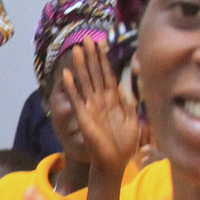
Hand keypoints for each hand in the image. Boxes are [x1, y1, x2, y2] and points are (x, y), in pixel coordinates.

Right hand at [62, 39, 138, 175]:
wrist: (114, 161)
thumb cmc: (125, 143)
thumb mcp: (133, 120)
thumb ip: (129, 103)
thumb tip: (124, 86)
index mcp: (113, 100)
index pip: (107, 74)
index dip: (104, 59)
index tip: (101, 43)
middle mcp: (100, 100)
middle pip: (95, 74)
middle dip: (92, 56)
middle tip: (87, 38)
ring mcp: (90, 107)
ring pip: (85, 82)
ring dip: (81, 66)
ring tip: (77, 50)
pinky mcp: (83, 116)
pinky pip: (76, 98)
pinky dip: (72, 87)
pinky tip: (67, 74)